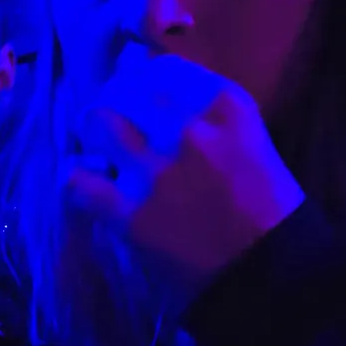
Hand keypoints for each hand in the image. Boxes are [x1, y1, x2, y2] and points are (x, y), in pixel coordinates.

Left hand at [69, 54, 303, 289]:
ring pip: (97, 122)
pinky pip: (76, 180)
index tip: (140, 93)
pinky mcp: (127, 211)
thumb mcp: (255, 146)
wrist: (272, 275)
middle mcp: (186, 128)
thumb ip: (215, 119)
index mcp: (226, 108)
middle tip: (116, 122)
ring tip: (100, 148)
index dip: (143, 79)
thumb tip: (166, 97)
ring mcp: (153, 169)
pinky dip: (74, 178)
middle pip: (125, 89)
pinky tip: (82, 182)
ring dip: (95, 133)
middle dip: (116, 102)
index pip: (165, 70)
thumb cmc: (271, 214)